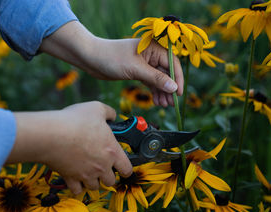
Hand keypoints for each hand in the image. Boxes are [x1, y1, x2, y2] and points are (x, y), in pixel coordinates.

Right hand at [7, 101, 132, 193]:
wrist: (52, 134)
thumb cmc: (75, 120)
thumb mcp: (96, 108)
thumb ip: (109, 113)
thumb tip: (112, 116)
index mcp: (112, 152)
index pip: (127, 169)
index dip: (125, 168)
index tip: (120, 166)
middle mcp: (102, 167)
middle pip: (111, 181)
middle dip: (107, 175)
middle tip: (101, 166)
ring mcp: (86, 175)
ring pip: (94, 187)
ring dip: (92, 180)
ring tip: (86, 170)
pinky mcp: (71, 179)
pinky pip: (77, 190)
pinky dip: (76, 185)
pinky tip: (74, 176)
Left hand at [39, 21, 183, 106]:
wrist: (91, 58)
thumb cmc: (112, 57)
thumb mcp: (135, 69)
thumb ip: (155, 78)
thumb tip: (173, 87)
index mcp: (154, 47)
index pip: (172, 63)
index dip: (177, 79)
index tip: (178, 94)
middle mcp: (151, 53)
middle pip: (167, 72)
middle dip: (169, 88)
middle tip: (171, 103)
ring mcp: (145, 63)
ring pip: (159, 79)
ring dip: (162, 92)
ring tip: (164, 105)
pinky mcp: (137, 71)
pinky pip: (151, 81)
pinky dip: (154, 91)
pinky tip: (156, 101)